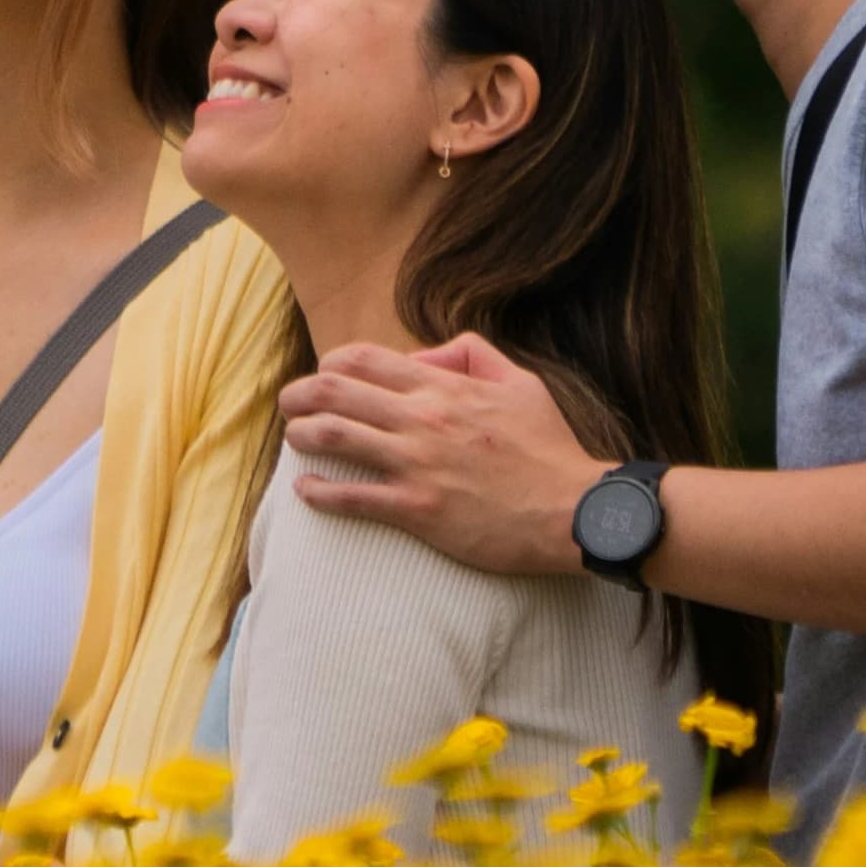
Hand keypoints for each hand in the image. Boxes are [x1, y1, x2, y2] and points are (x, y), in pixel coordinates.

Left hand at [278, 335, 608, 577]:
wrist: (575, 510)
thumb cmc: (550, 448)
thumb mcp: (519, 382)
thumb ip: (471, 355)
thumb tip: (424, 357)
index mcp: (442, 388)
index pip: (363, 359)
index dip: (331, 362)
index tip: (324, 375)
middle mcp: (421, 420)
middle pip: (335, 392)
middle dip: (300, 395)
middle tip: (289, 404)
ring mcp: (416, 465)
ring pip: (335, 437)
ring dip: (302, 434)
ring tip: (293, 437)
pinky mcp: (418, 509)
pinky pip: (353, 497)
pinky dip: (319, 492)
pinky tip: (305, 489)